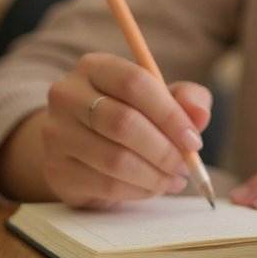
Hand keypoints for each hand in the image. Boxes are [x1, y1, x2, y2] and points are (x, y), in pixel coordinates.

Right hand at [0, 53, 211, 206]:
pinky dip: (139, 191)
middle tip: (186, 164)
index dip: (170, 114)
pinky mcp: (56, 169)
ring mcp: (56, 133)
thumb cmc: (130, 115)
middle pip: (123, 122)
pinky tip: (153, 187)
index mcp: (94, 66)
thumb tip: (200, 113)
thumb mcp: (162, 99)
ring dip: (155, 175)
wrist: (82, 146)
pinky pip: (105, 184)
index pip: (135, 83)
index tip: (194, 140)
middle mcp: (66, 95)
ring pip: (115, 159)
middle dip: (164, 149)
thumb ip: (186, 99)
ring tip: (175, 178)